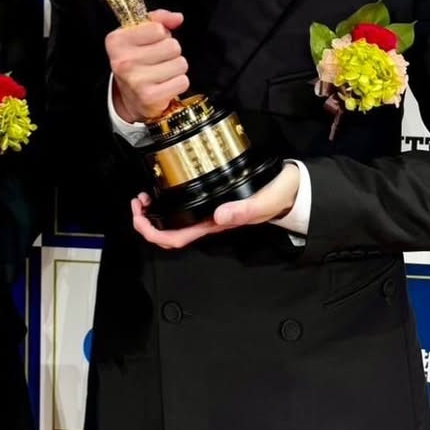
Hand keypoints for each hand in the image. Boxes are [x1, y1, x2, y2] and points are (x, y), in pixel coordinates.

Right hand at [106, 9, 187, 123]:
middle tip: (158, 60)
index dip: (161, 34)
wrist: (130, 98)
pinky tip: (166, 85)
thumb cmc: (137, 61)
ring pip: (180, 63)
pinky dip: (178, 83)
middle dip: (171, 52)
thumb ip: (158, 19)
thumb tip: (177, 17)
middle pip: (172, 46)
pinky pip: (182, 81)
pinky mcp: (150, 97)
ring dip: (176, 68)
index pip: (158, 28)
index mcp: (117, 41)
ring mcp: (136, 80)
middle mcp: (123, 61)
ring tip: (162, 72)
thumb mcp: (139, 34)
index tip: (151, 43)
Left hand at [130, 163, 300, 249]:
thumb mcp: (265, 200)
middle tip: (138, 202)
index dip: (154, 232)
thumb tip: (219, 216)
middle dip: (146, 222)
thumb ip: (245, 209)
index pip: (178, 239)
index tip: (140, 215)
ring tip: (144, 198)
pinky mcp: (211, 204)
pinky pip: (182, 211)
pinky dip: (165, 204)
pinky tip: (161, 192)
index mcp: (217, 224)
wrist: (291, 191)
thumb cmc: (278, 196)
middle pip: (168, 234)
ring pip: (172, 224)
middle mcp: (209, 222)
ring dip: (153, 214)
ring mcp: (209, 214)